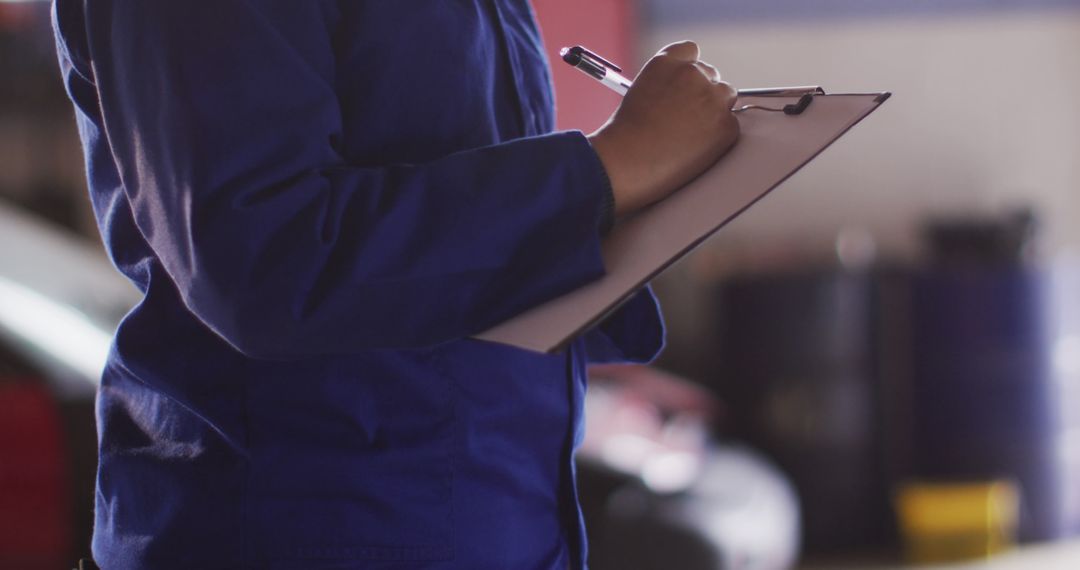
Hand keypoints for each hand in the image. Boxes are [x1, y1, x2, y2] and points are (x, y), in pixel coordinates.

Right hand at [587, 41, 739, 217]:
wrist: (629, 163)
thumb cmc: (626, 137)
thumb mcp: (640, 93)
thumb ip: (666, 84)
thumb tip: (684, 93)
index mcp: (666, 63)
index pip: (690, 50)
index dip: (689, 69)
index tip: (686, 84)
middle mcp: (692, 74)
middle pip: (711, 75)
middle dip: (703, 93)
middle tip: (688, 117)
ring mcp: (712, 98)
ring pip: (726, 96)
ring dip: (715, 110)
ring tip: (691, 134)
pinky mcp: (726, 125)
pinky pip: (730, 125)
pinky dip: (718, 137)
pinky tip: (695, 149)